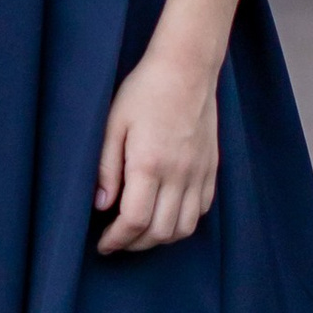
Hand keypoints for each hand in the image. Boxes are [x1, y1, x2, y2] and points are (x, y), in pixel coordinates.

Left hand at [94, 42, 220, 252]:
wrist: (186, 68)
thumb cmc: (144, 91)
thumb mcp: (113, 124)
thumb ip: (106, 168)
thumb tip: (101, 205)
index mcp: (150, 164)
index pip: (135, 220)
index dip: (117, 240)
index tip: (103, 244)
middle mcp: (179, 174)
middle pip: (160, 231)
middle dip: (135, 244)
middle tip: (117, 241)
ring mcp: (199, 172)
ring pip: (185, 227)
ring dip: (161, 238)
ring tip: (140, 234)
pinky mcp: (211, 168)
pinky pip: (202, 209)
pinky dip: (184, 222)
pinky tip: (166, 215)